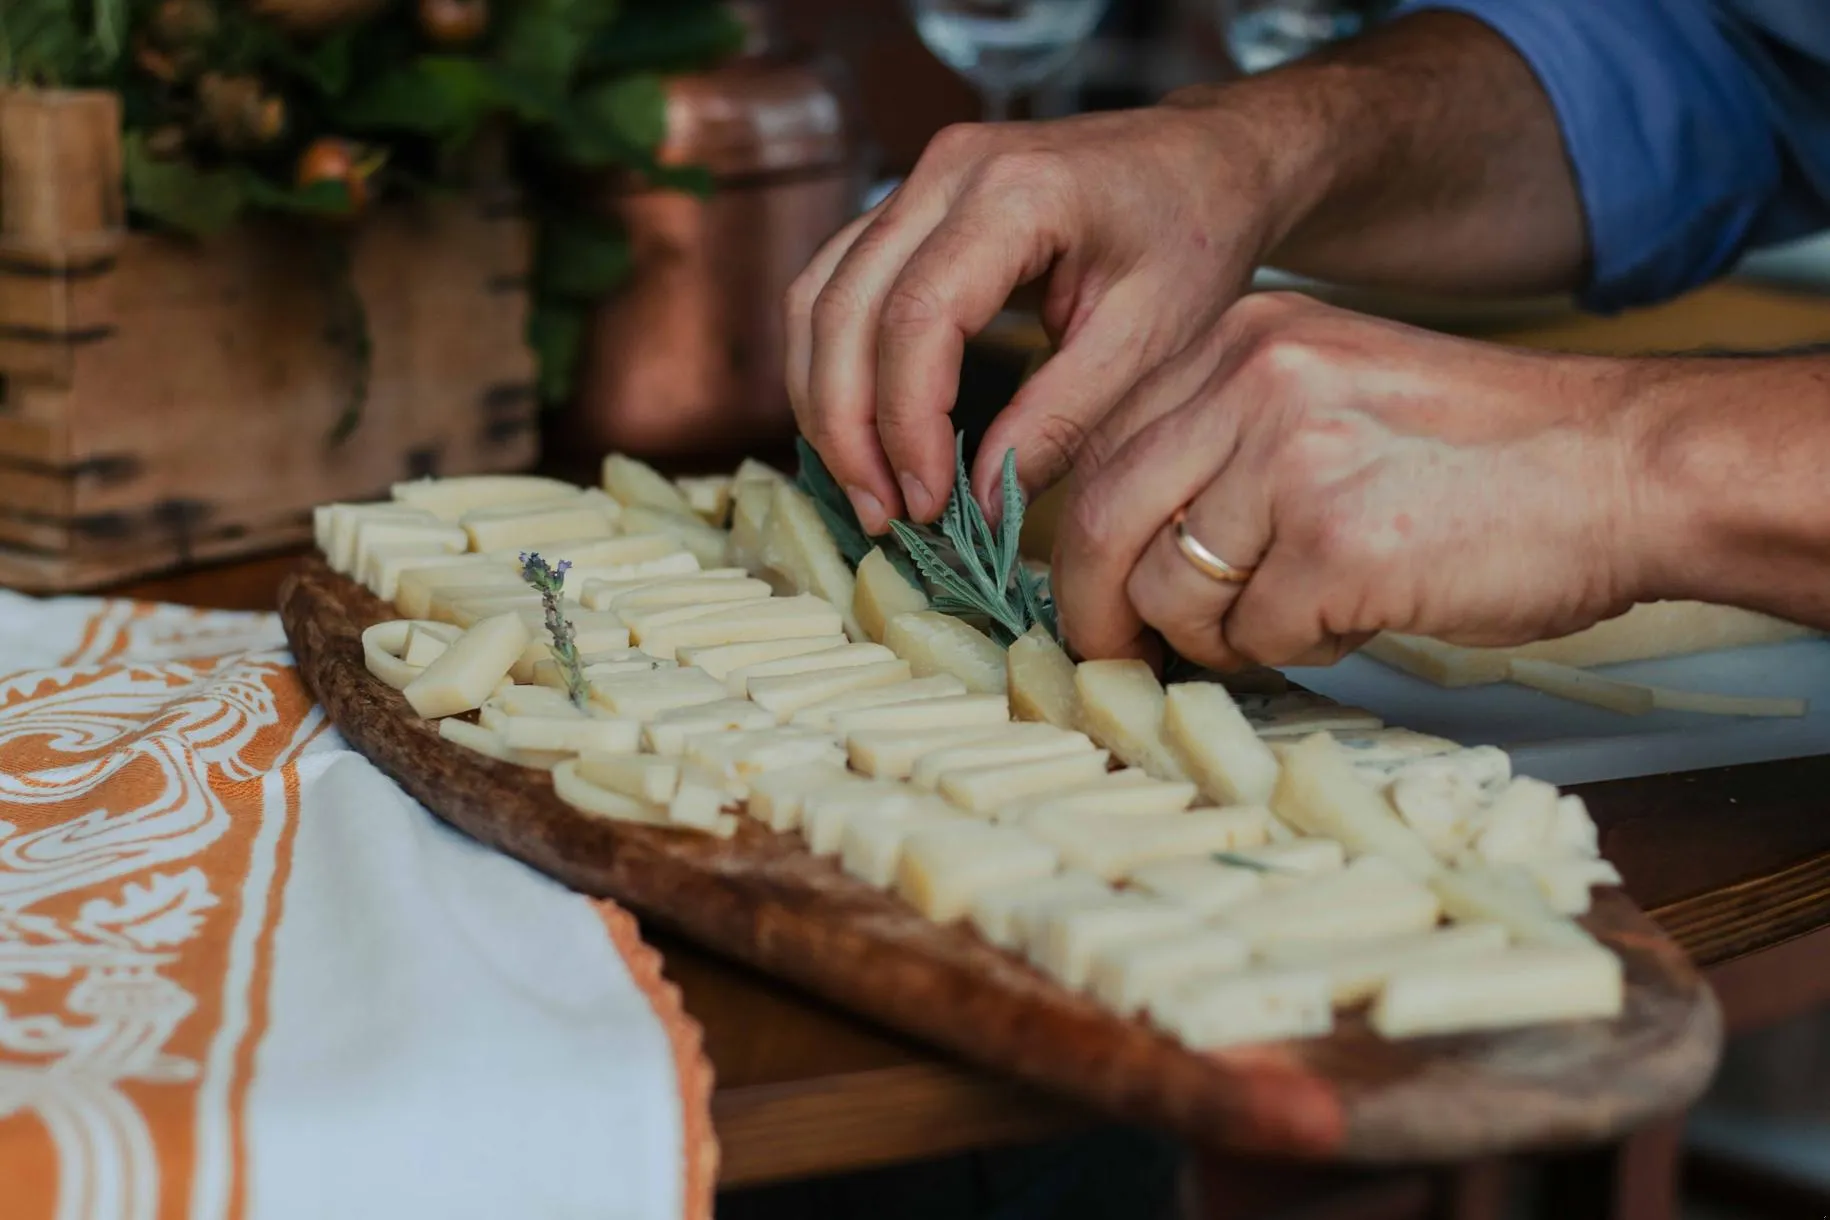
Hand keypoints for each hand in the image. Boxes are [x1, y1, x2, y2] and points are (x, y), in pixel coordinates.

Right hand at [785, 98, 1302, 531]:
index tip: (926, 504)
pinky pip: (834, 286)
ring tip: (865, 489)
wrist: (1206, 159)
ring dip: (825, 402)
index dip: (905, 423)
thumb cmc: (1195, 239)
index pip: (917, 318)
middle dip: (846, 427)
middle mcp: (947, 170)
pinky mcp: (907, 204)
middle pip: (843, 307)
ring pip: (818, 296)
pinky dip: (833, 365)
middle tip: (879, 516)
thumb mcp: (1148, 342)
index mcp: (1017, 192)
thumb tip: (976, 506)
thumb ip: (1059, 423)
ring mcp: (918, 179)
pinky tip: (861, 432)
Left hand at [1052, 293, 1657, 668]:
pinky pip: (1256, 635)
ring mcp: (1293, 459)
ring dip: (1210, 639)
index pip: (1102, 449)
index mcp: (1240, 339)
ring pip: (1171, 590)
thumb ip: (1223, 447)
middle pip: (1099, 521)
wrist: (1623, 466)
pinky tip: (1345, 625)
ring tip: (1280, 628)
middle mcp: (1253, 381)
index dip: (1080, 543)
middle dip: (1094, 612)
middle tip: (1115, 657)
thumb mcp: (1327, 397)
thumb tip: (1122, 550)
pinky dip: (1289, 653)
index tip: (1092, 594)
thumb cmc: (1478, 452)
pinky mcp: (1339, 544)